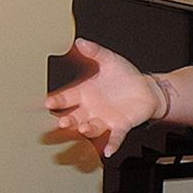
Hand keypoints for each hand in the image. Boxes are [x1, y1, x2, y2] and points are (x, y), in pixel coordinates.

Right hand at [44, 39, 160, 156]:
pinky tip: (108, 150)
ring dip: (86, 130)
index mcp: (84, 93)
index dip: (55, 101)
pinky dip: (111, 144)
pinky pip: (114, 136)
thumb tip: (79, 42)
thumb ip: (94, 52)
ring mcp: (104, 119)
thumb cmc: (125, 76)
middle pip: (73, 117)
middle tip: (61, 122)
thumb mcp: (109, 60)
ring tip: (83, 129)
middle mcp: (90, 109)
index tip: (46, 103)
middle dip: (66, 121)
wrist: (146, 89)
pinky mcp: (120, 126)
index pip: (65, 98)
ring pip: (91, 128)